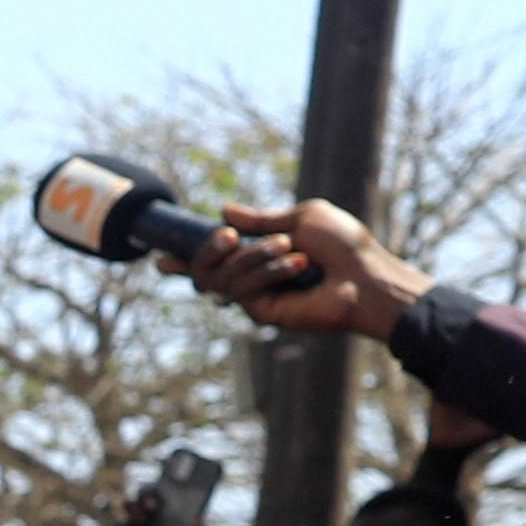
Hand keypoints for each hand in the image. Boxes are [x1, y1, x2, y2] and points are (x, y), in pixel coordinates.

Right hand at [177, 195, 420, 333]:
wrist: (364, 277)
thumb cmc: (343, 245)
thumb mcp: (302, 218)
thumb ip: (260, 219)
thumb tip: (223, 213)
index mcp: (261, 252)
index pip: (214, 256)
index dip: (186, 257)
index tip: (160, 257)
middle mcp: (252, 277)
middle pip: (204, 268)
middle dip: (209, 249)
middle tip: (229, 237)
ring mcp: (255, 297)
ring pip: (222, 276)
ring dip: (255, 258)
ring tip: (293, 251)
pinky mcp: (261, 313)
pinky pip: (240, 290)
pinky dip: (266, 272)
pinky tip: (296, 267)